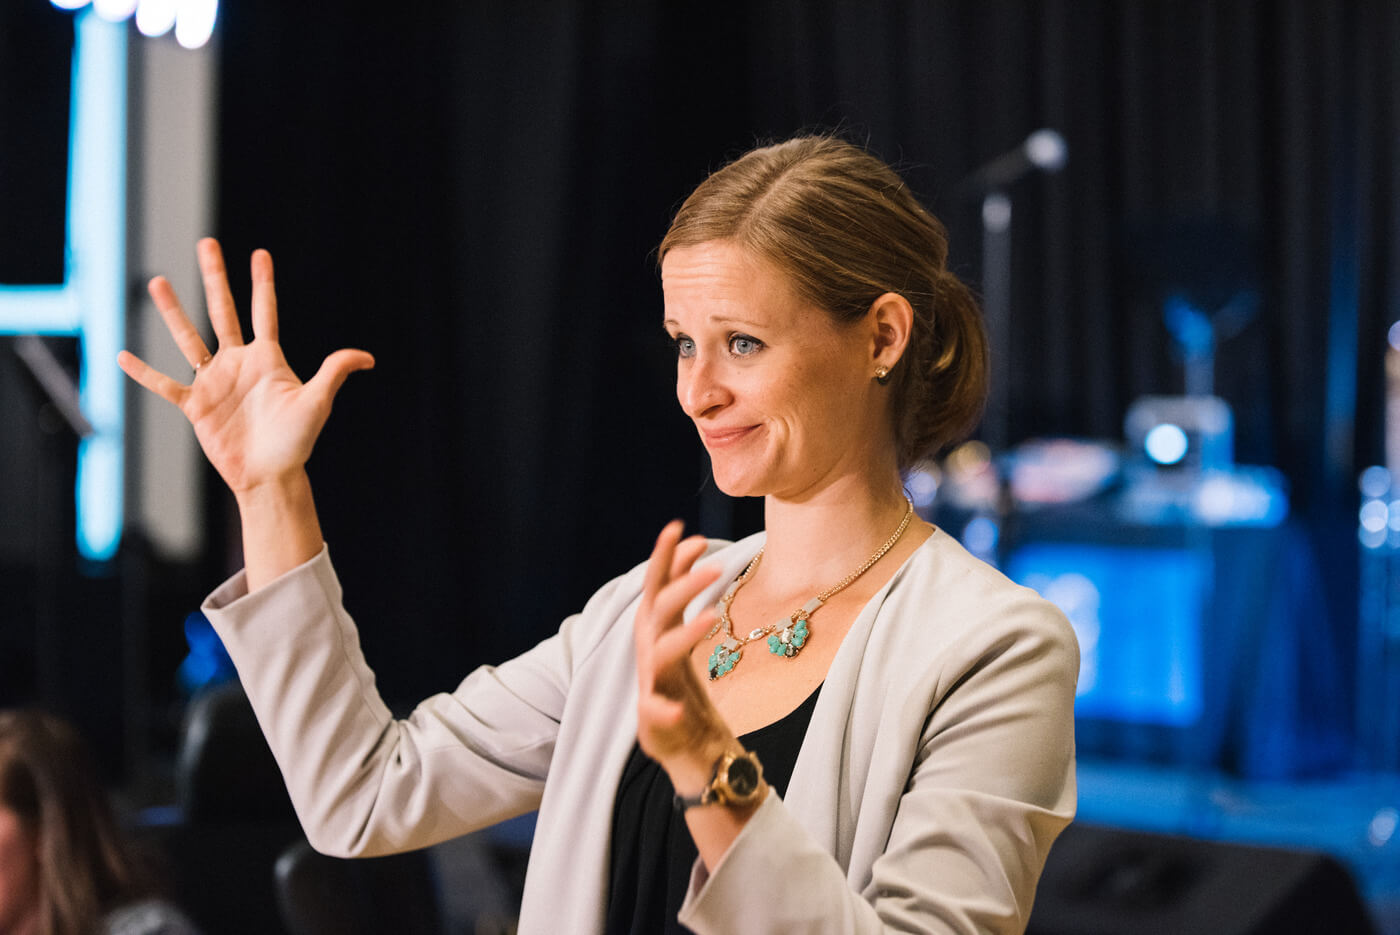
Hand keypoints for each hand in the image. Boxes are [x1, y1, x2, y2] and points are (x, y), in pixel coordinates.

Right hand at [118, 239, 374, 495]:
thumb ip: (335, 372)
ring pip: (189, 338)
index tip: (260, 253)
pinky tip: (123, 356)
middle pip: (223, 311)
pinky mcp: (196, 406)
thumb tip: (368, 358)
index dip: (262, 283)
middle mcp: (238, 364)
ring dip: (173, 311)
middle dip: (216, 278)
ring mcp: (214, 382)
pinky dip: (144, 373)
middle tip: (206, 244)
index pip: (264, 312)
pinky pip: (165, 385)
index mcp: (267, 359)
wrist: (270, 475)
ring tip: (157, 280)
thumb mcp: (318, 402)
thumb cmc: (297, 441)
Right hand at [633, 521, 730, 770]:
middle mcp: (650, 649)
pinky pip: (655, 712)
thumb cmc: (680, 681)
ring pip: (662, 651)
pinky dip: (662, 711)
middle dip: (682, 584)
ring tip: (712, 617)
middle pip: (661, 609)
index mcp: (656, 629)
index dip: (666, 557)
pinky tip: (675, 710)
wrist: (680, 741)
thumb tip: (692, 544)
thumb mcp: (683, 630)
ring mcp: (652, 683)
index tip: (681, 526)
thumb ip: (684, 592)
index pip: (658, 584)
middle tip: (715, 566)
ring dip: (685, 633)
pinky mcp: (653, 719)